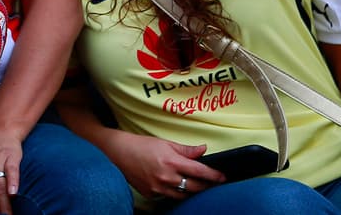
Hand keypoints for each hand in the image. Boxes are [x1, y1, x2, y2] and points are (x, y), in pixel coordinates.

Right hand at [102, 133, 223, 201]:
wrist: (118, 153)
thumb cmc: (141, 145)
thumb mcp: (165, 143)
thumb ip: (186, 150)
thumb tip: (203, 150)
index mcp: (171, 162)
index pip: (200, 171)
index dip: (213, 175)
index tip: (222, 177)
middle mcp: (166, 177)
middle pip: (194, 187)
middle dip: (206, 186)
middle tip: (212, 183)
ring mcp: (158, 188)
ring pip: (183, 195)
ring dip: (191, 191)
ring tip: (196, 185)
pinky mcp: (151, 194)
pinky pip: (168, 196)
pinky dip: (175, 192)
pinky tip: (176, 186)